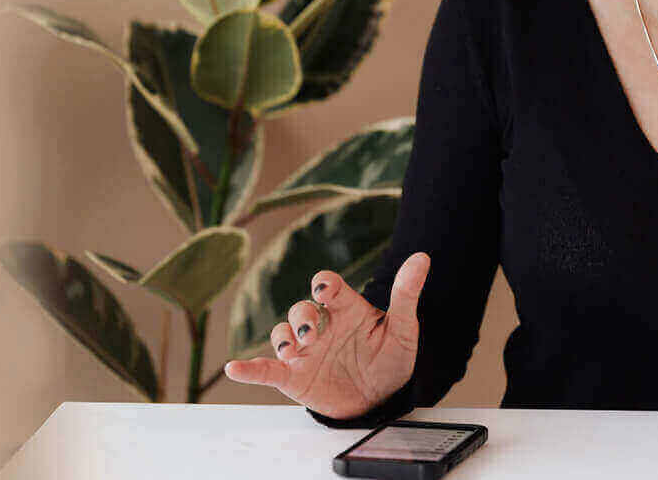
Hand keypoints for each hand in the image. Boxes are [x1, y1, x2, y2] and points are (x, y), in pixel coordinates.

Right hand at [222, 251, 429, 419]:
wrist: (384, 399)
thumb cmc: (390, 359)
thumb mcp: (404, 329)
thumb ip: (407, 295)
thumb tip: (423, 258)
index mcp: (345, 310)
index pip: (328, 287)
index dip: (324, 284)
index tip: (325, 290)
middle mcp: (321, 327)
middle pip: (300, 310)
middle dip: (302, 318)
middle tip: (312, 333)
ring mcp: (305, 353)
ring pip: (283, 335)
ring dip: (284, 339)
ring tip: (293, 351)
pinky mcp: (294, 377)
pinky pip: (267, 371)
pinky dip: (248, 370)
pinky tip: (235, 368)